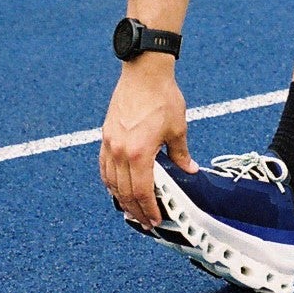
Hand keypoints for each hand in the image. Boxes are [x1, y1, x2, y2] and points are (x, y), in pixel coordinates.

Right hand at [100, 58, 194, 229]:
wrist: (144, 72)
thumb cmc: (162, 97)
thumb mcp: (177, 128)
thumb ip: (181, 154)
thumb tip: (190, 170)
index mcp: (139, 154)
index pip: (141, 192)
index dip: (148, 209)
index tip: (155, 219)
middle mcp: (120, 152)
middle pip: (124, 192)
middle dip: (135, 209)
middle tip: (144, 220)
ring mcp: (110, 144)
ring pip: (111, 181)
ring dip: (121, 198)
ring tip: (131, 207)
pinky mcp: (106, 135)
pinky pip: (104, 166)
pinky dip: (109, 180)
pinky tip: (116, 185)